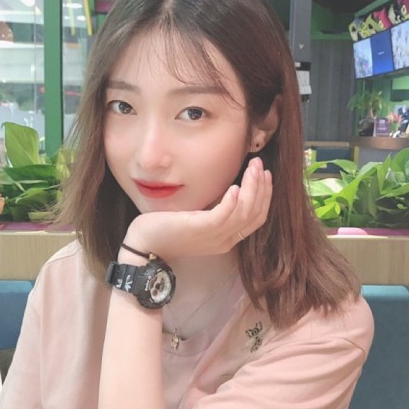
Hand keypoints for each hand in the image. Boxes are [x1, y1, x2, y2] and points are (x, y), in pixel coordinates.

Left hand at [125, 157, 271, 260]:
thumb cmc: (166, 229)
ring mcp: (213, 236)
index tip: (265, 174)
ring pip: (245, 212)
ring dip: (252, 187)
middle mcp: (224, 240)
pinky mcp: (200, 229)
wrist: (144, 245)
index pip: (256, 217)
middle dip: (262, 186)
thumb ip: (213, 209)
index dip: (264, 195)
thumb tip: (227, 188)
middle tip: (260, 163)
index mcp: (225, 238)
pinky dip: (233, 201)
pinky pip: (224, 216)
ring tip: (253, 167)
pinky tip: (235, 186)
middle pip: (255, 213)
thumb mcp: (196, 219)